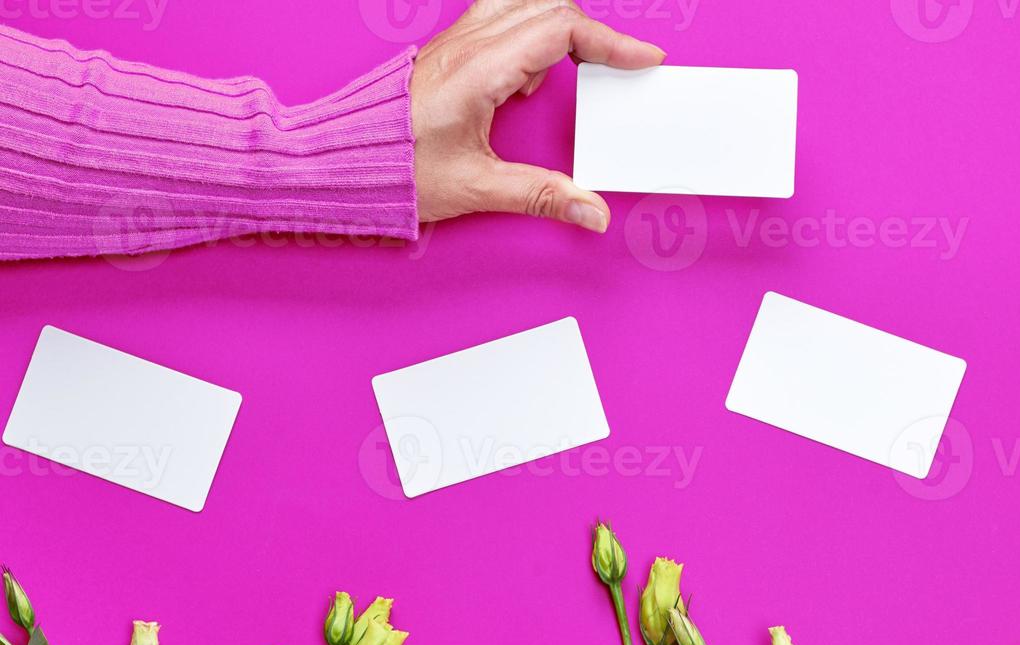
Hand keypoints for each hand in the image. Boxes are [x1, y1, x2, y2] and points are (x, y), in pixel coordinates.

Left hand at [410, 0, 664, 231]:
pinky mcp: (451, 50)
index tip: (642, 59)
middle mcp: (469, 42)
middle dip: (591, 32)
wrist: (340, 160)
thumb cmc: (393, 169)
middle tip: (612, 67)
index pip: (561, 27)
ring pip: (525, 1)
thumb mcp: (475, 188)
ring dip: (558, 26)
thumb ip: (540, 196)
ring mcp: (458, 40)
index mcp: (479, 68)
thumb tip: (590, 211)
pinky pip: (502, 17)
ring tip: (567, 74)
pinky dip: (530, 36)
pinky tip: (526, 82)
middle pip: (550, 2)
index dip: (611, 41)